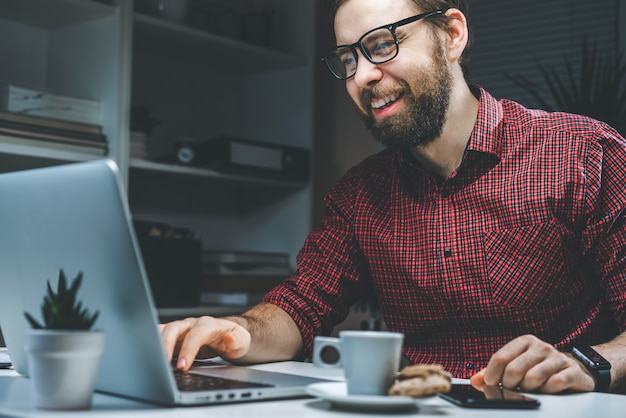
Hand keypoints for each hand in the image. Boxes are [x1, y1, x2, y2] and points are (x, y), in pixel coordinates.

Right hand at [159, 316, 250, 370]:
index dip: (188, 349)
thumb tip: (229, 339)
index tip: (183, 366)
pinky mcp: (173, 335)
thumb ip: (237, 340)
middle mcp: (192, 324)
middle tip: (163, 364)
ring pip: (163, 330)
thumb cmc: (234, 338)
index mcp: (209, 325)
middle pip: (174, 329)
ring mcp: (181, 328)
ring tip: (151, 360)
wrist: (229, 335)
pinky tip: (149, 357)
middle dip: (166, 346)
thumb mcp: (242, 341)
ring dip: (155, 343)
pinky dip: (151, 344)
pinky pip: (158, 335)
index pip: (196, 334)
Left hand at [469, 334, 595, 392]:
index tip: (491, 384)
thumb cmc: (539, 368)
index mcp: (524, 342)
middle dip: (509, 385)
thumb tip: (475, 380)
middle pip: (514, 370)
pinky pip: (555, 383)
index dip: (492, 375)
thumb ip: (494, 372)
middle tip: (512, 390)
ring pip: (533, 378)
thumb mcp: (515, 366)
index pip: (500, 358)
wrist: (573, 370)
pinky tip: (547, 391)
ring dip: (528, 390)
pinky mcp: (573, 371)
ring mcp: (557, 358)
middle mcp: (541, 346)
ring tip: (530, 390)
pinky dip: (547, 392)